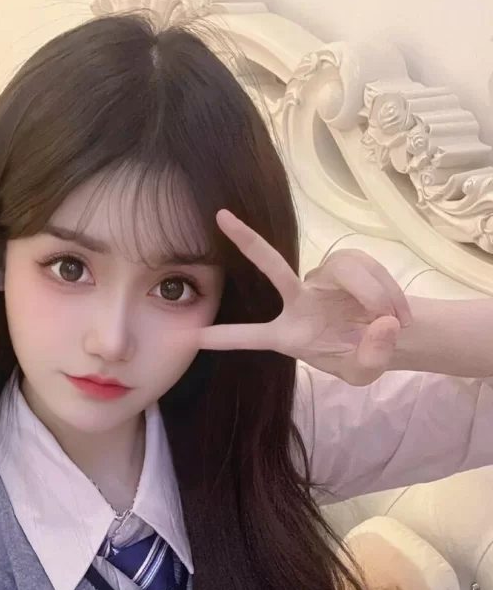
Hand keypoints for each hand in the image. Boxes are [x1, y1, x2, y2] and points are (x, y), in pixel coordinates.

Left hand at [191, 210, 412, 385]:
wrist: (390, 336)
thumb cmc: (363, 356)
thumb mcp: (365, 372)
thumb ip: (371, 356)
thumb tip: (381, 323)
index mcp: (289, 336)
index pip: (252, 336)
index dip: (225, 337)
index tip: (193, 338)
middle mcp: (298, 302)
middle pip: (271, 265)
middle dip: (246, 240)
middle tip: (220, 216)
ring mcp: (321, 280)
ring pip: (343, 271)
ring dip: (374, 294)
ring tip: (393, 321)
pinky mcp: (346, 265)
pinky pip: (364, 266)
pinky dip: (385, 288)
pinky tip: (397, 311)